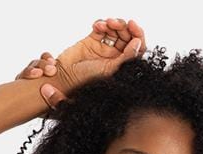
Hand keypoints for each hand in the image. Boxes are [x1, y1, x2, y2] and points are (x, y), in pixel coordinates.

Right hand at [12, 17, 146, 107]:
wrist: (64, 79)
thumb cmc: (85, 81)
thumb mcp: (110, 70)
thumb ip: (125, 58)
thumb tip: (138, 43)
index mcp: (122, 65)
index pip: (136, 48)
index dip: (137, 34)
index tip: (132, 26)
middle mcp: (114, 57)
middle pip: (126, 36)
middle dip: (124, 27)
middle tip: (117, 24)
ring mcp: (103, 49)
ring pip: (115, 30)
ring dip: (113, 23)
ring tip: (107, 24)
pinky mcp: (92, 41)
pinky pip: (101, 28)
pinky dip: (101, 24)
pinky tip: (97, 27)